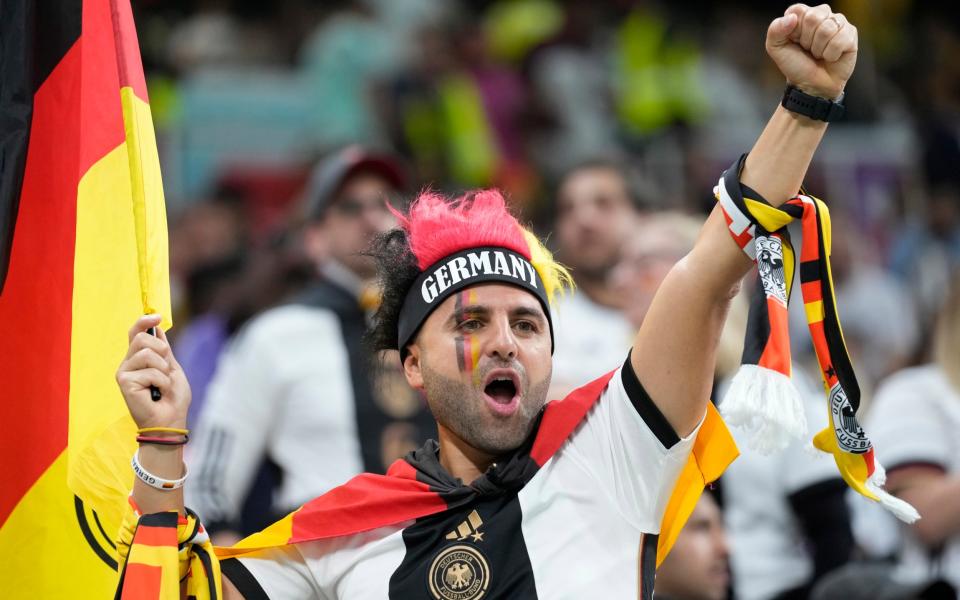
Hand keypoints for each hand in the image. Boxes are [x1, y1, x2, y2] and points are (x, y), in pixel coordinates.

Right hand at [116, 314, 190, 429]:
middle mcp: (128, 363)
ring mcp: (124, 372)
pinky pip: (149, 371)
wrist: (171, 420)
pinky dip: (161, 381)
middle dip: (162, 350)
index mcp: (139, 359)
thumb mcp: (171, 368)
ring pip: (146, 353)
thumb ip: (163, 349)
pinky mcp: (123, 381)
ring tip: (162, 384)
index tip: (157, 317)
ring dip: (163, 369)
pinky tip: (158, 393)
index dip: (144, 322)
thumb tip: (157, 327)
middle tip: (166, 369)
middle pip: (142, 338)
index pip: (135, 333)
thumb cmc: (172, 398)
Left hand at [766, 4, 857, 99]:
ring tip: (819, 54)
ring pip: (827, 29)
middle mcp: (822, 14)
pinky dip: (831, 54)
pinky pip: (840, 39)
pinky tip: (830, 57)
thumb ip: (775, 30)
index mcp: (802, 14)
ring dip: (819, 49)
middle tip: (808, 50)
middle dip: (807, 40)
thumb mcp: (775, 48)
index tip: (795, 42)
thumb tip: (792, 18)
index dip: (794, 30)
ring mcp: (838, 23)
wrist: (811, 85)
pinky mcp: (851, 34)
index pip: (798, 10)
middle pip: (813, 18)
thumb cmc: (795, 65)